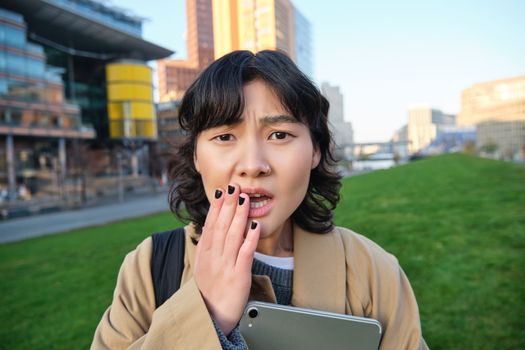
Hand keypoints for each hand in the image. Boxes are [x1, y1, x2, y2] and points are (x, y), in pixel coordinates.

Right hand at [193, 183, 260, 334]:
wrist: (210, 317)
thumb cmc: (209, 291)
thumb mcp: (203, 266)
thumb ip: (208, 246)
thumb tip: (211, 225)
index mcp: (204, 254)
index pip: (211, 225)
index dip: (217, 207)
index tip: (222, 191)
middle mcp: (213, 257)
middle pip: (221, 226)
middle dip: (228, 205)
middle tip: (235, 187)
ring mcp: (225, 266)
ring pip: (233, 235)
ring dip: (239, 215)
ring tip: (245, 199)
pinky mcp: (238, 276)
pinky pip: (245, 254)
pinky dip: (249, 238)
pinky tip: (254, 225)